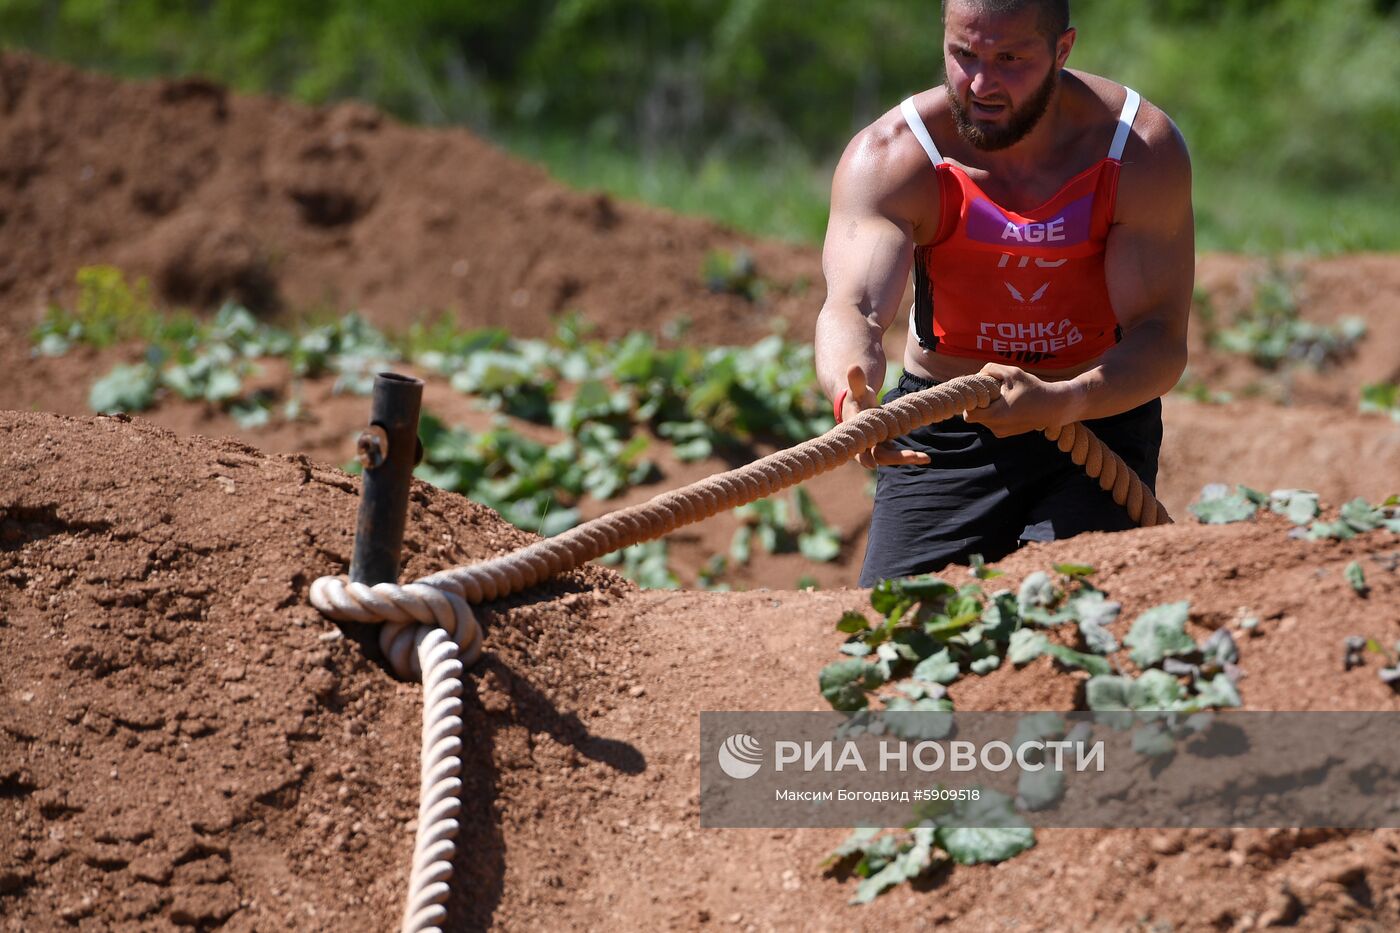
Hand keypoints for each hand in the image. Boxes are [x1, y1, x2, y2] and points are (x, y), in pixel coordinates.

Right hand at [841, 364, 931, 469]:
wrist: (860, 406)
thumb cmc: (857, 399)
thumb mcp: (857, 391)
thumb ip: (856, 382)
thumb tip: (853, 367)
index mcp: (858, 434)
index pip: (860, 449)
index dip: (865, 457)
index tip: (872, 465)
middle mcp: (867, 445)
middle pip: (880, 457)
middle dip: (897, 458)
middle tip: (914, 456)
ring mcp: (878, 447)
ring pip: (892, 457)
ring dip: (907, 458)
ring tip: (926, 458)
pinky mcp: (888, 446)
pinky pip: (899, 454)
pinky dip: (911, 456)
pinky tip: (926, 457)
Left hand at [962, 363, 1079, 436]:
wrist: (1054, 407)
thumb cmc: (1034, 389)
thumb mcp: (1013, 373)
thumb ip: (991, 369)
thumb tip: (977, 374)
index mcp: (996, 415)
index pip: (968, 413)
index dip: (970, 401)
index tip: (978, 391)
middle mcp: (997, 427)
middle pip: (973, 416)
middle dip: (978, 403)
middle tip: (989, 391)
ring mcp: (1001, 432)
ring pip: (982, 419)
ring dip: (987, 408)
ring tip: (1002, 397)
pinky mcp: (1005, 433)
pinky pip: (991, 422)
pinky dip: (994, 413)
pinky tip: (1006, 404)